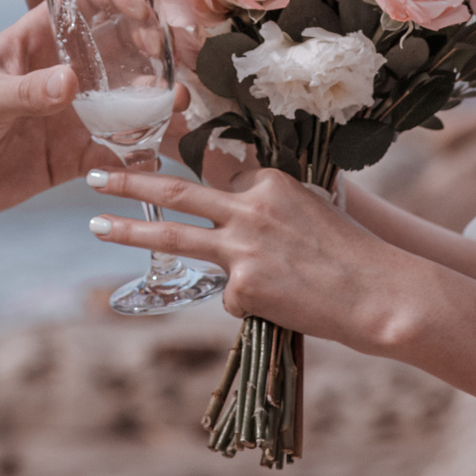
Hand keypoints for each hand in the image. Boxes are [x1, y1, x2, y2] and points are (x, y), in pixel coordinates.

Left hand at [0, 4, 189, 237]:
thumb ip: (23, 93)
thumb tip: (71, 82)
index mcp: (33, 42)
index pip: (82, 4)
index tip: (143, 9)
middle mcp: (59, 73)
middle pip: (119, 50)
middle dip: (153, 52)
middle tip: (174, 63)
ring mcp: (69, 115)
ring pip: (126, 103)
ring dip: (156, 103)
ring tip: (178, 107)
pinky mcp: (70, 157)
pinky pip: (115, 154)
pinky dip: (138, 156)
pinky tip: (156, 157)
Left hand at [85, 165, 403, 350]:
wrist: (382, 294)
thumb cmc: (355, 256)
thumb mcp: (311, 210)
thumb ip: (270, 207)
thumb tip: (235, 217)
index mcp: (269, 182)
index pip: (220, 179)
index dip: (206, 190)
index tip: (160, 169)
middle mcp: (249, 207)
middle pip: (176, 191)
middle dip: (130, 181)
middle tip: (95, 175)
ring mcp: (242, 247)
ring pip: (173, 235)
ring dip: (126, 229)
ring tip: (94, 225)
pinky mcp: (243, 286)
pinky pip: (229, 296)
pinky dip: (249, 304)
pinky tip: (283, 306)